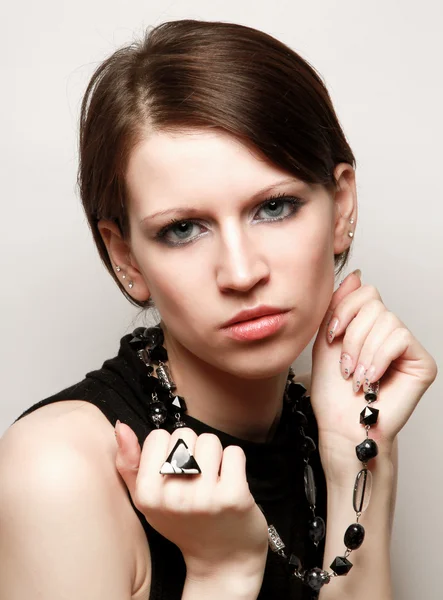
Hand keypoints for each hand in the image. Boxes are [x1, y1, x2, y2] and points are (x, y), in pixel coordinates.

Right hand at [114, 425, 267, 580]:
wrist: (223, 560)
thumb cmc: (183, 523)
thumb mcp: (146, 500)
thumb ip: (129, 463)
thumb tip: (121, 427)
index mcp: (147, 495)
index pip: (158, 436)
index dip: (168, 450)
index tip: (174, 471)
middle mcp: (174, 496)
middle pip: (185, 435)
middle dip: (192, 450)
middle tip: (195, 478)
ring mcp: (205, 497)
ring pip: (210, 440)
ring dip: (215, 455)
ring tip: (213, 480)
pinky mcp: (234, 495)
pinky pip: (234, 452)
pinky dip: (234, 462)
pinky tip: (230, 483)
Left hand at [310, 270, 437, 479]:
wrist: (340, 425)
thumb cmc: (332, 389)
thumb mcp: (327, 338)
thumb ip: (340, 306)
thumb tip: (357, 275)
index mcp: (370, 324)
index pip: (365, 291)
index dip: (344, 310)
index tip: (330, 336)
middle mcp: (392, 331)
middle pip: (374, 304)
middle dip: (351, 336)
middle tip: (345, 366)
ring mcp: (409, 347)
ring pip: (386, 321)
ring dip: (362, 352)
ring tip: (356, 377)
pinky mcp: (423, 363)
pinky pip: (399, 338)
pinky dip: (377, 358)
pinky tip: (370, 379)